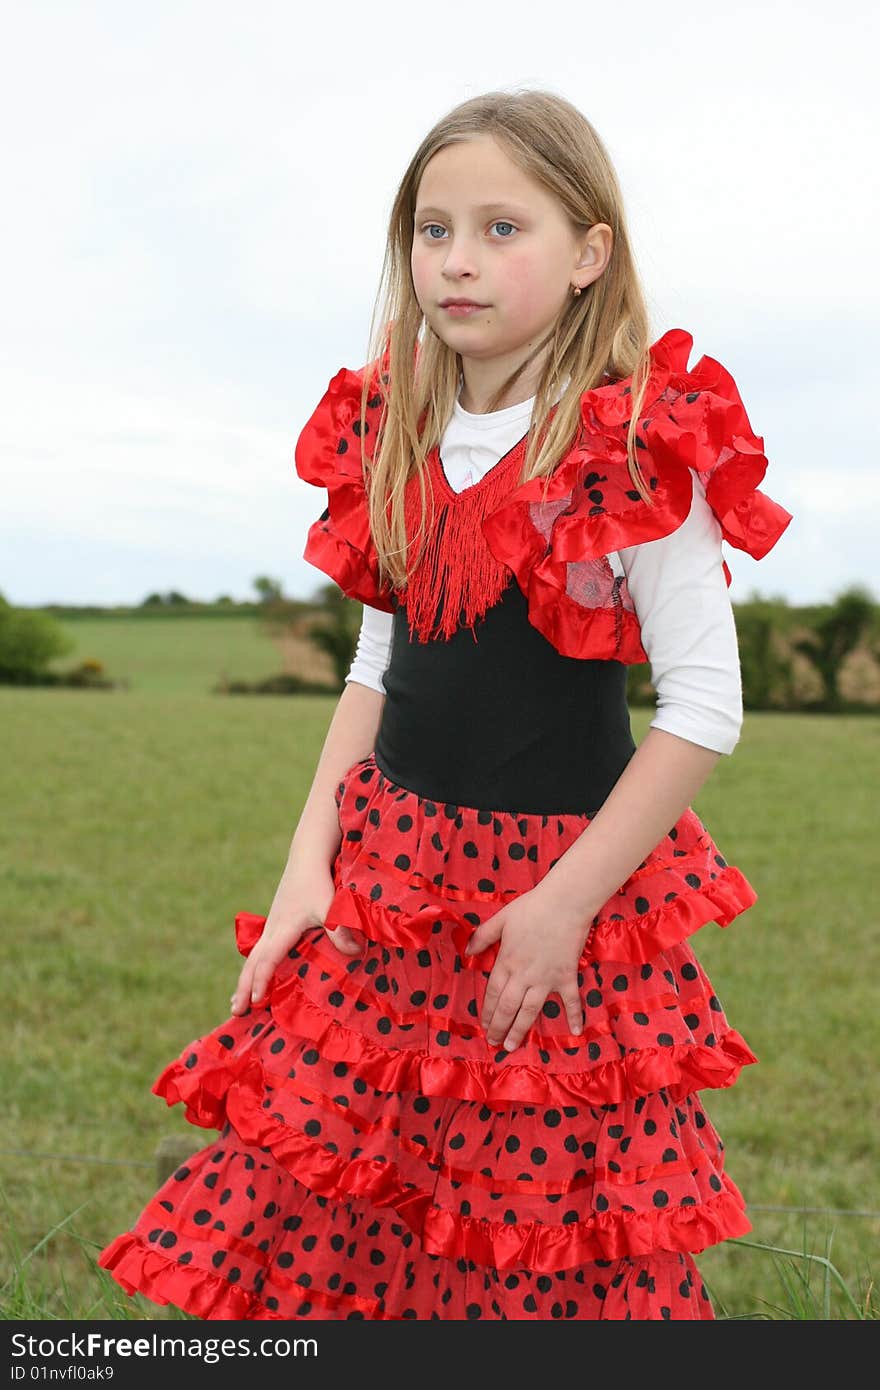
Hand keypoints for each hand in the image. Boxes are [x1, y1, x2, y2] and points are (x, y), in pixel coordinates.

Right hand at [230, 858, 360, 1013]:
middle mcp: (272, 930)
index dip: (261, 981)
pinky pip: (260, 950)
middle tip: (236, 1011)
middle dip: (243, 988)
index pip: (267, 961)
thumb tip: (356, 953)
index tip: (257, 1001)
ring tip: (237, 1002)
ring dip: (245, 979)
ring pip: (253, 957)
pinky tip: (254, 975)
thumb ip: (340, 930)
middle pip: (252, 963)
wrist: (307, 857)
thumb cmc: (317, 882)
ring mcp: (272, 925)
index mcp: (282, 930)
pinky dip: (254, 967)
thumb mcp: (330, 906)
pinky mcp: (276, 922)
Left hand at [464, 882, 591, 1052]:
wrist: (564, 904)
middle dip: (499, 1027)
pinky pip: (570, 1001)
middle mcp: (523, 976)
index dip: (487, 1012)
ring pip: (530, 1011)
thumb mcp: (500, 919)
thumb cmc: (531, 909)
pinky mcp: (566, 977)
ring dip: (521, 1030)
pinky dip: (574, 1016)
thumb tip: (466, 953)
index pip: (492, 993)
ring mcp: (546, 979)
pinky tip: (575, 1033)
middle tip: (495, 1044)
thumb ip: (482, 937)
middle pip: (508, 1007)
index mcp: (506, 962)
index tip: (484, 1026)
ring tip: (513, 1046)